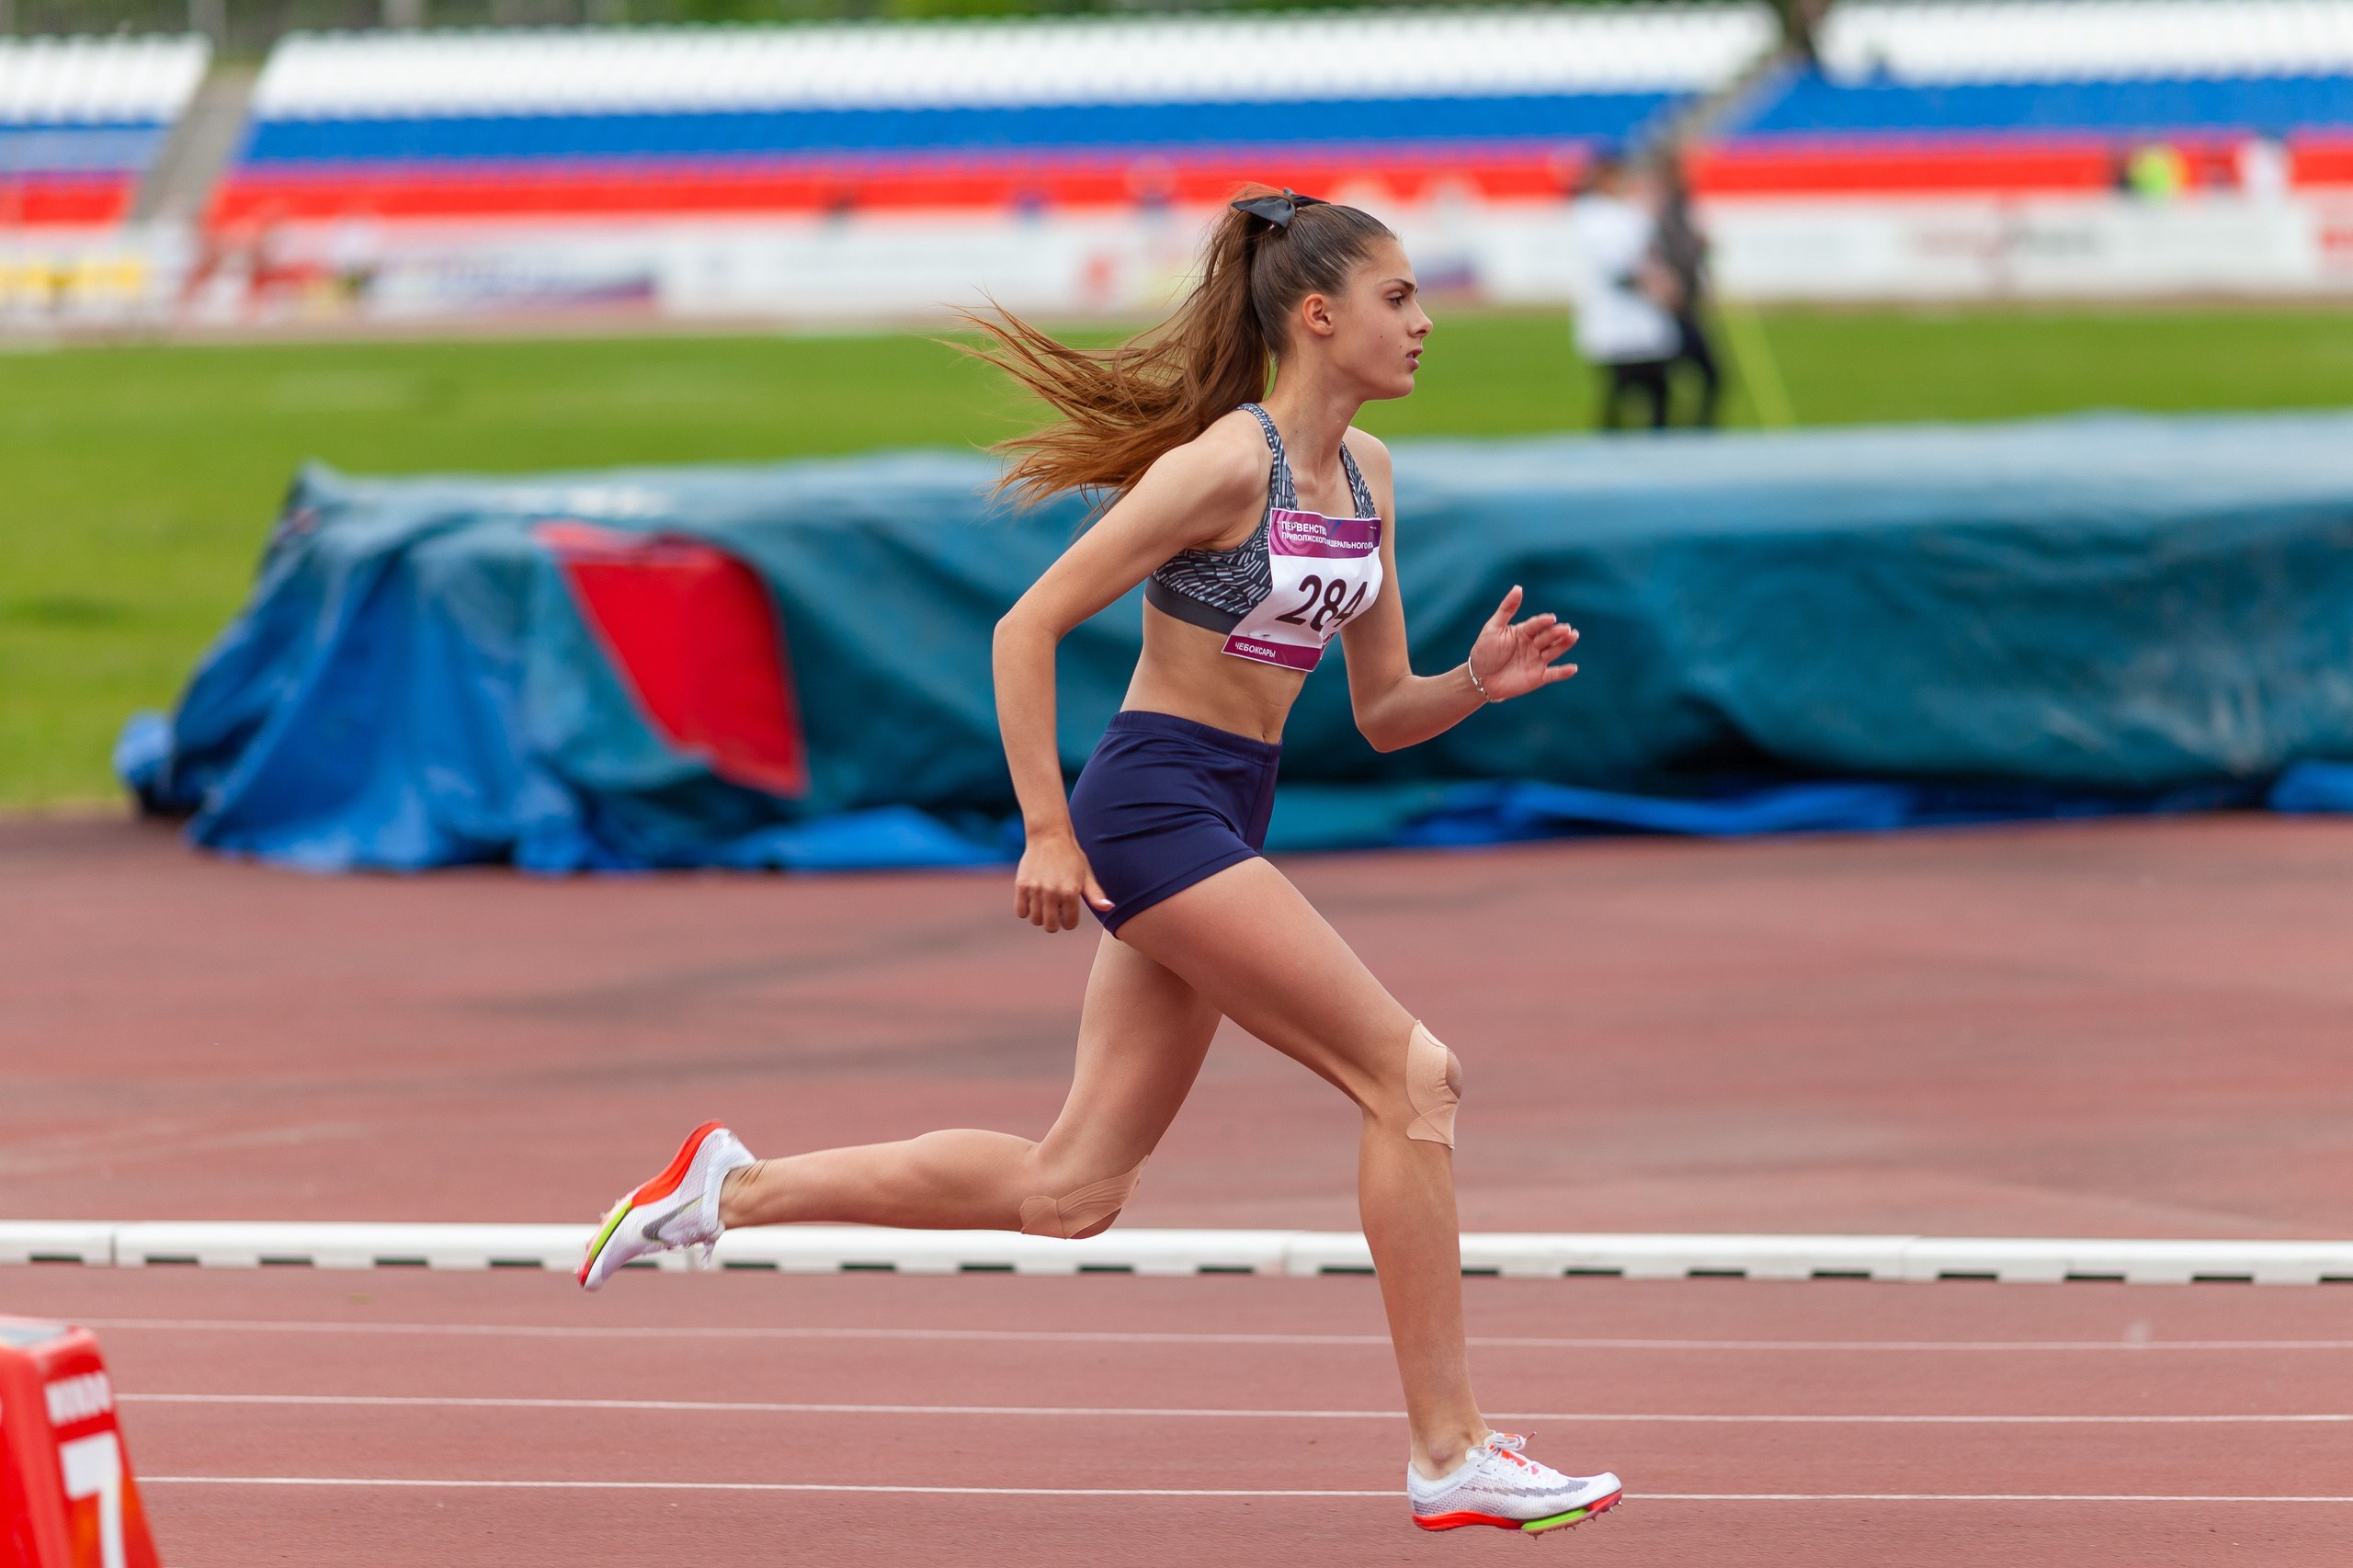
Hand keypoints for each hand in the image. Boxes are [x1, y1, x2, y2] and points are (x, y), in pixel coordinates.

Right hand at [1014, 829, 1112, 933]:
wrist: (1049, 836)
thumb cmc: (1071, 857)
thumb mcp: (1086, 875)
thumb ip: (1096, 895)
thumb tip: (1109, 908)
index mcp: (1071, 891)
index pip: (1069, 924)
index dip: (1069, 921)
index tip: (1068, 912)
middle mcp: (1053, 891)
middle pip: (1050, 927)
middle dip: (1054, 923)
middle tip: (1056, 911)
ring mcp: (1036, 888)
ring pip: (1035, 920)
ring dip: (1041, 916)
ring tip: (1045, 904)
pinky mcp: (1022, 885)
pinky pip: (1020, 911)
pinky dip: (1026, 911)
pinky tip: (1034, 901)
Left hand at [1467, 585, 1579, 701]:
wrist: (1480, 678)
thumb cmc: (1485, 651)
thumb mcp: (1493, 628)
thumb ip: (1506, 609)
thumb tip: (1518, 588)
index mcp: (1524, 632)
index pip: (1536, 625)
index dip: (1543, 622)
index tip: (1551, 618)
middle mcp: (1533, 645)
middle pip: (1547, 637)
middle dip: (1556, 632)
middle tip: (1565, 629)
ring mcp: (1537, 660)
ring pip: (1553, 651)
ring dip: (1564, 645)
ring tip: (1573, 636)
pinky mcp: (1538, 677)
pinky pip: (1553, 674)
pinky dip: (1563, 672)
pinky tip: (1573, 668)